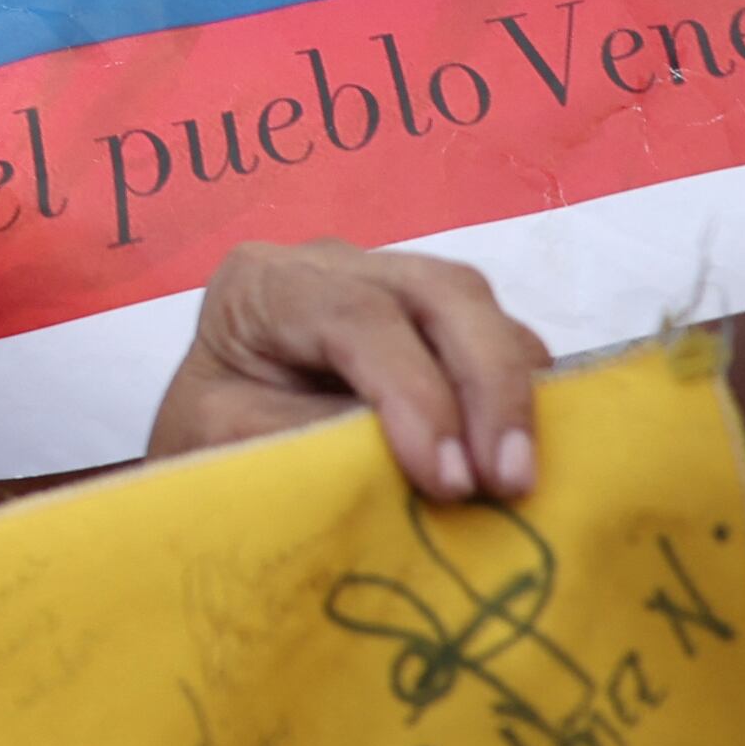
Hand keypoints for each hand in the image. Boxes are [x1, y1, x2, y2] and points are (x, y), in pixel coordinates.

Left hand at [150, 241, 547, 500]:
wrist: (213, 458)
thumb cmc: (213, 450)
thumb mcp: (241, 450)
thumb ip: (324, 440)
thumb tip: (427, 454)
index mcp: (260, 283)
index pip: (354, 314)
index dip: (413, 393)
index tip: (447, 481)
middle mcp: (330, 264)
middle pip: (436, 292)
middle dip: (487, 384)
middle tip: (510, 480)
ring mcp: (388, 281)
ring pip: (478, 307)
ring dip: (514, 389)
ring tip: (522, 478)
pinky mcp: (434, 319)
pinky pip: (498, 336)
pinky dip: (522, 391)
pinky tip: (531, 451)